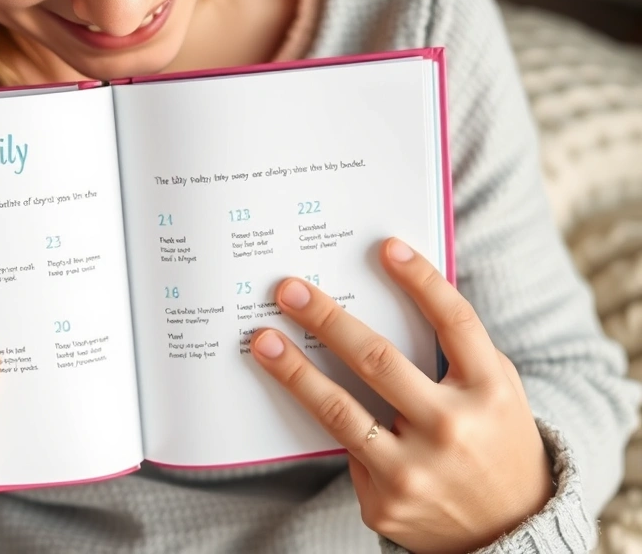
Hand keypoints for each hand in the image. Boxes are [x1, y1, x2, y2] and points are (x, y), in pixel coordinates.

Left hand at [251, 238, 553, 553]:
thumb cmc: (494, 442)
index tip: (386, 248)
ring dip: (294, 371)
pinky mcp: (384, 502)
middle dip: (327, 319)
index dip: (421, 281)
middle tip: (287, 290)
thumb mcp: (496, 392)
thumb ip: (460, 352)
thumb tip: (397, 295)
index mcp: (490, 392)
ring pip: (341, 411)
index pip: (454, 322)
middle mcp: (453, 430)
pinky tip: (307, 404)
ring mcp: (416, 471)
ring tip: (263, 341)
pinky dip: (328, 424)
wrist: (509, 531)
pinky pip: (345, 451)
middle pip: (379, 360)